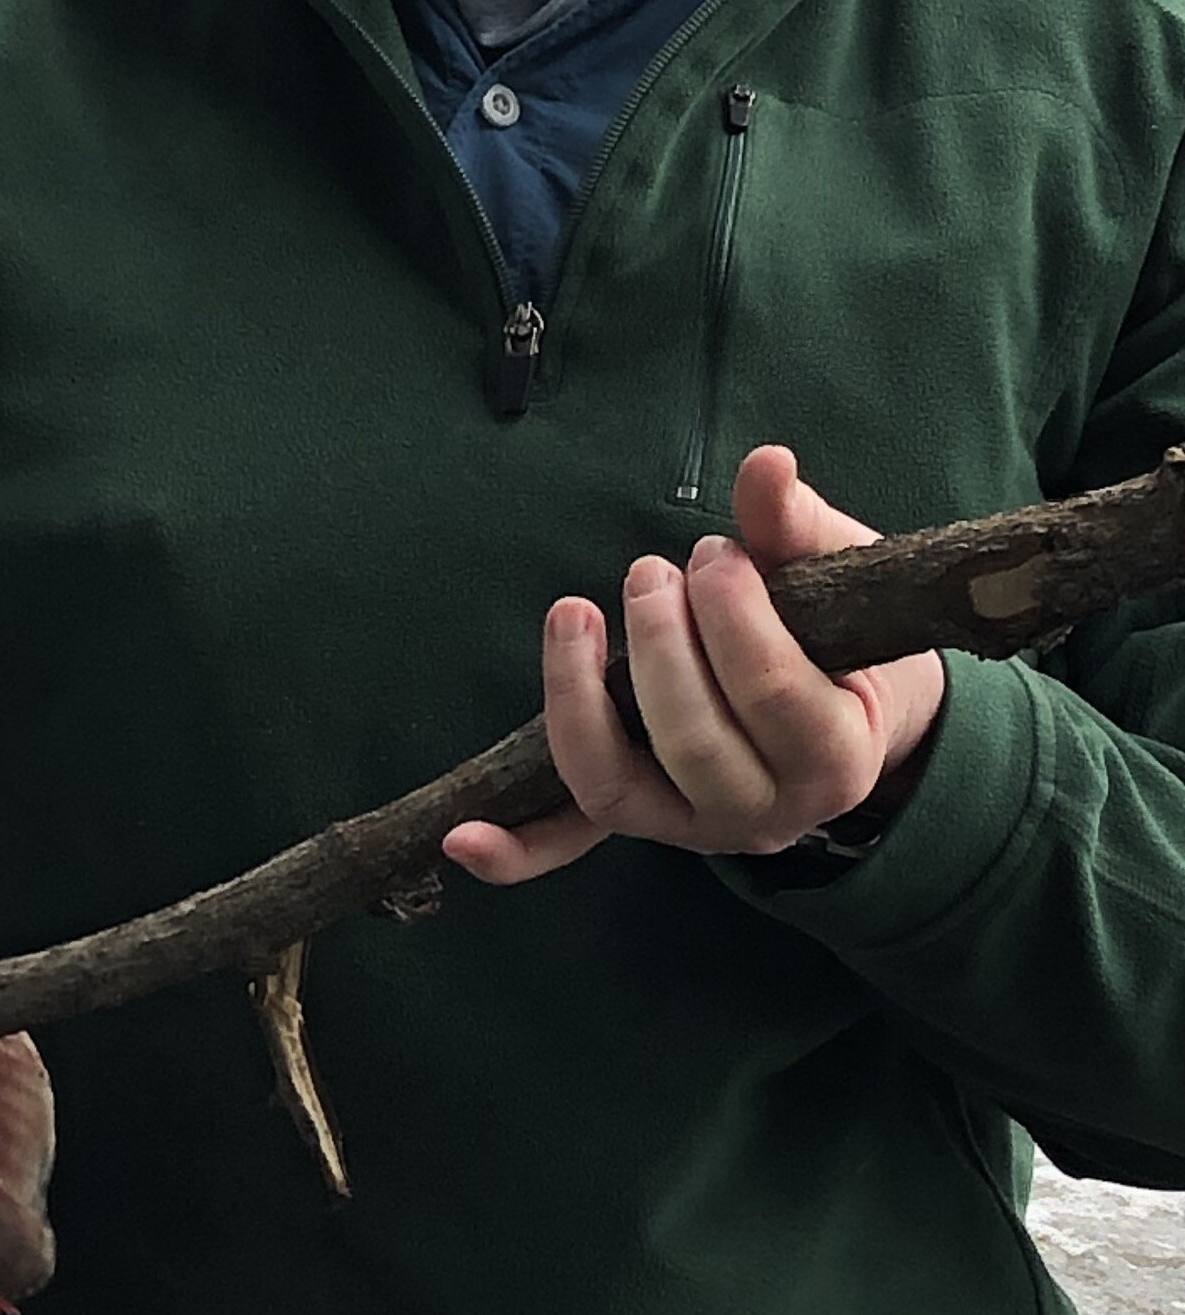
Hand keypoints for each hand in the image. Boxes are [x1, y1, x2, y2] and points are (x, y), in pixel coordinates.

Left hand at [445, 444, 945, 886]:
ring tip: (577, 611)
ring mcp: (693, 829)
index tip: (716, 553)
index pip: (776, 697)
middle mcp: (766, 816)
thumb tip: (767, 464)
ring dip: (578, 696)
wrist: (851, 719)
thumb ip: (797, 526)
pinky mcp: (638, 823)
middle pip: (692, 742)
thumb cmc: (843, 639)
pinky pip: (569, 843)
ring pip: (614, 785)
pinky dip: (517, 851)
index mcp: (837, 760)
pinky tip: (463, 839)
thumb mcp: (839, 577)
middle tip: (650, 572)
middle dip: (660, 647)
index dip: (736, 619)